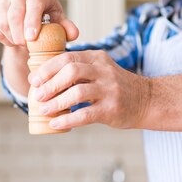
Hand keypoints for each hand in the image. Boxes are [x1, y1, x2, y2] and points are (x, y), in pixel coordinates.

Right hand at [0, 0, 78, 47]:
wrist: (26, 19)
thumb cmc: (46, 21)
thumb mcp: (58, 24)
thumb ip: (66, 28)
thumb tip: (73, 34)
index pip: (34, 3)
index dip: (31, 21)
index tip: (31, 38)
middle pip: (14, 14)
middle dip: (19, 35)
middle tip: (27, 46)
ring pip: (2, 22)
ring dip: (11, 38)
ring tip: (21, 43)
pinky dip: (3, 38)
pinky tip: (12, 39)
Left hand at [29, 50, 151, 129]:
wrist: (147, 100)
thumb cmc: (114, 87)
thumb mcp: (99, 70)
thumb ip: (76, 70)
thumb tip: (40, 79)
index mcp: (97, 58)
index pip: (67, 57)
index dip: (47, 69)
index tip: (34, 80)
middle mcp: (104, 71)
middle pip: (71, 71)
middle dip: (50, 84)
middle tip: (37, 96)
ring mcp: (109, 90)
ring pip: (77, 93)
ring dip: (56, 102)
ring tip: (44, 110)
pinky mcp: (112, 109)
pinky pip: (85, 114)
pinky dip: (67, 120)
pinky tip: (56, 123)